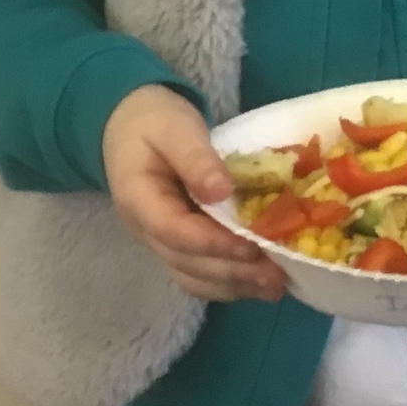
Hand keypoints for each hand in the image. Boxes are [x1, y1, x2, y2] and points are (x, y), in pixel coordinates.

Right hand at [102, 86, 287, 304]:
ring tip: (275, 285)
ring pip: (192, 276)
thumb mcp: (174, 127)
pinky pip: (198, 273)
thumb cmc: (153, 120)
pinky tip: (258, 282)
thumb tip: (222, 191)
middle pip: (186, 262)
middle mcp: (144, 229)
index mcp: (137, 198)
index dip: (213, 242)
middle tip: (278, 275)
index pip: (173, 230)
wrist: (128, 124)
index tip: (252, 246)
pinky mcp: (176, 244)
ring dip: (233, 284)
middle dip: (232, 271)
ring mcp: (158, 241)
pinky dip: (228, 281)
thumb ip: (195, 158)